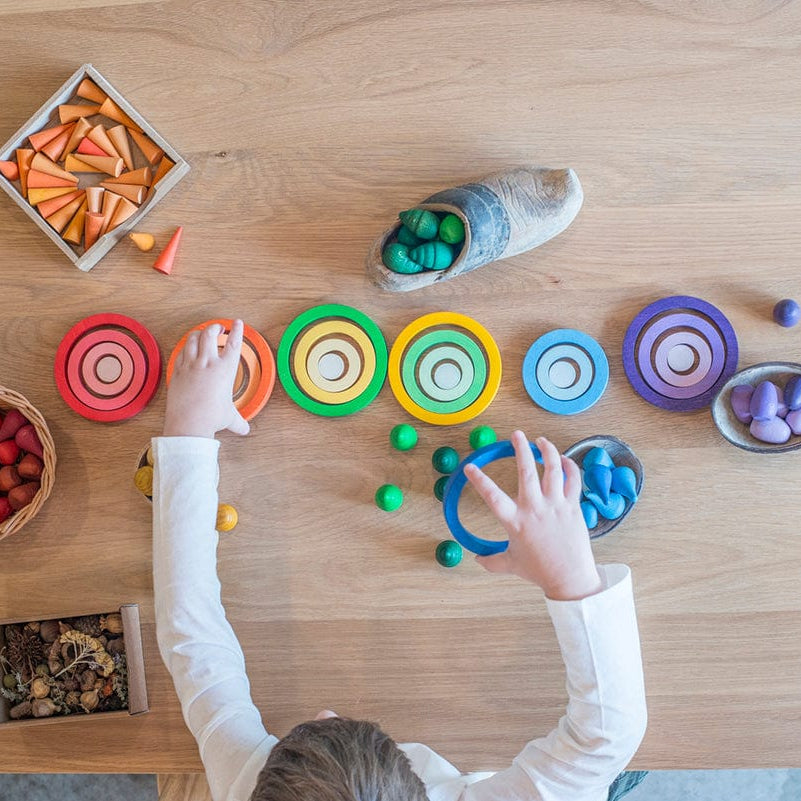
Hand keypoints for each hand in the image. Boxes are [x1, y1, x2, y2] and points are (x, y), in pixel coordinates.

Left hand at [163, 319, 249, 438]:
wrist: (189, 423)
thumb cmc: (210, 418)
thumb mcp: (229, 417)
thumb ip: (238, 421)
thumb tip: (244, 429)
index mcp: (225, 369)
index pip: (234, 343)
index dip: (237, 330)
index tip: (238, 323)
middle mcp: (207, 363)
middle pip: (210, 334)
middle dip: (215, 327)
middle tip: (218, 328)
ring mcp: (190, 365)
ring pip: (193, 339)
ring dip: (199, 333)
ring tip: (202, 334)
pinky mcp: (177, 371)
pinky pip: (181, 352)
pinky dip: (186, 347)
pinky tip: (187, 349)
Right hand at [464, 430, 601, 600]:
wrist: (570, 579)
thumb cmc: (539, 571)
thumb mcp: (510, 564)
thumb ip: (491, 560)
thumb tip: (476, 559)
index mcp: (515, 522)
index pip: (492, 497)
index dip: (479, 480)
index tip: (469, 467)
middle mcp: (535, 510)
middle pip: (526, 471)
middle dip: (520, 448)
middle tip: (516, 434)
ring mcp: (556, 506)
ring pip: (553, 469)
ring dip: (547, 450)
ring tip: (541, 440)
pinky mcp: (573, 507)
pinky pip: (573, 479)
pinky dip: (568, 466)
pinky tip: (562, 459)